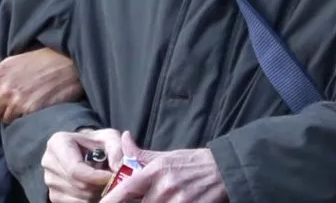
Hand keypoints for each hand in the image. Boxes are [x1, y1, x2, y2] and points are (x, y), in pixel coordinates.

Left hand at [0, 48, 82, 122]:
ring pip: (5, 120)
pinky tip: (37, 104)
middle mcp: (4, 88)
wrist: (71, 62)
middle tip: (16, 100)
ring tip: (29, 100)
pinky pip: (20, 122)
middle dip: (0, 109)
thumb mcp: (13, 61)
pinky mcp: (31, 110)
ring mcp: (18, 100)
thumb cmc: (42, 60)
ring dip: (15, 114)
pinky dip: (27, 117)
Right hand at [42, 128, 121, 202]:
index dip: (96, 176)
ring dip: (97, 193)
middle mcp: (49, 162)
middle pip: (78, 185)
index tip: (112, 176)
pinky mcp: (54, 195)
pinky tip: (98, 188)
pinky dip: (91, 200)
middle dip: (100, 185)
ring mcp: (49, 181)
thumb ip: (117, 148)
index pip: (75, 169)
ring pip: (79, 197)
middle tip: (114, 180)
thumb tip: (119, 167)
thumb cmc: (97, 142)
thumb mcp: (110, 137)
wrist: (85, 149)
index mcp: (57, 143)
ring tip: (106, 181)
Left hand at [100, 132, 228, 202]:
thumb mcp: (166, 155)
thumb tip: (124, 138)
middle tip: (136, 199)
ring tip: (157, 199)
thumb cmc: (193, 162)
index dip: (111, 200)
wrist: (225, 169)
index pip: (125, 190)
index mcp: (156, 170)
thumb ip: (141, 154)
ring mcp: (180, 200)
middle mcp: (165, 187)